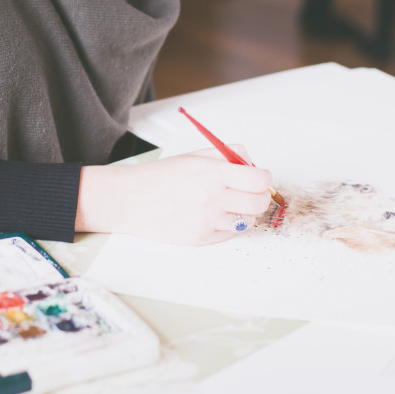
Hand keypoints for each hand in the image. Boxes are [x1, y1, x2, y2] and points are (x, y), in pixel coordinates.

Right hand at [75, 149, 272, 245]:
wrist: (131, 199)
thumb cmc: (161, 176)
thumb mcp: (195, 155)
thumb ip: (227, 155)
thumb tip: (253, 165)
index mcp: (212, 173)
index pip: (259, 180)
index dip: (263, 178)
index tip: (258, 177)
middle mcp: (212, 198)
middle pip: (259, 203)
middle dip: (259, 196)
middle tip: (248, 192)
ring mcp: (208, 221)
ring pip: (248, 220)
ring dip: (243, 211)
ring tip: (226, 203)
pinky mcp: (202, 238)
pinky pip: (230, 233)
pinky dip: (228, 224)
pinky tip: (211, 214)